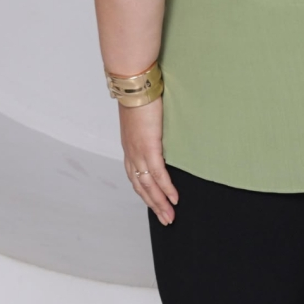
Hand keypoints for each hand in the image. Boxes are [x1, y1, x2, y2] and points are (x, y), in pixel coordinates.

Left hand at [118, 94, 178, 225]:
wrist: (134, 84)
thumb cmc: (139, 93)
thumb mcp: (143, 114)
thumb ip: (149, 125)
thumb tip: (158, 126)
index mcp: (129, 146)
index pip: (135, 177)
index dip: (144, 192)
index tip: (154, 203)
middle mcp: (131, 153)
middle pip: (140, 187)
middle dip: (153, 205)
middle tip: (165, 219)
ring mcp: (139, 151)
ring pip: (149, 186)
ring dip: (160, 203)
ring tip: (170, 216)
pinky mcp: (149, 147)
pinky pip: (159, 174)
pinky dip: (166, 188)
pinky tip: (174, 199)